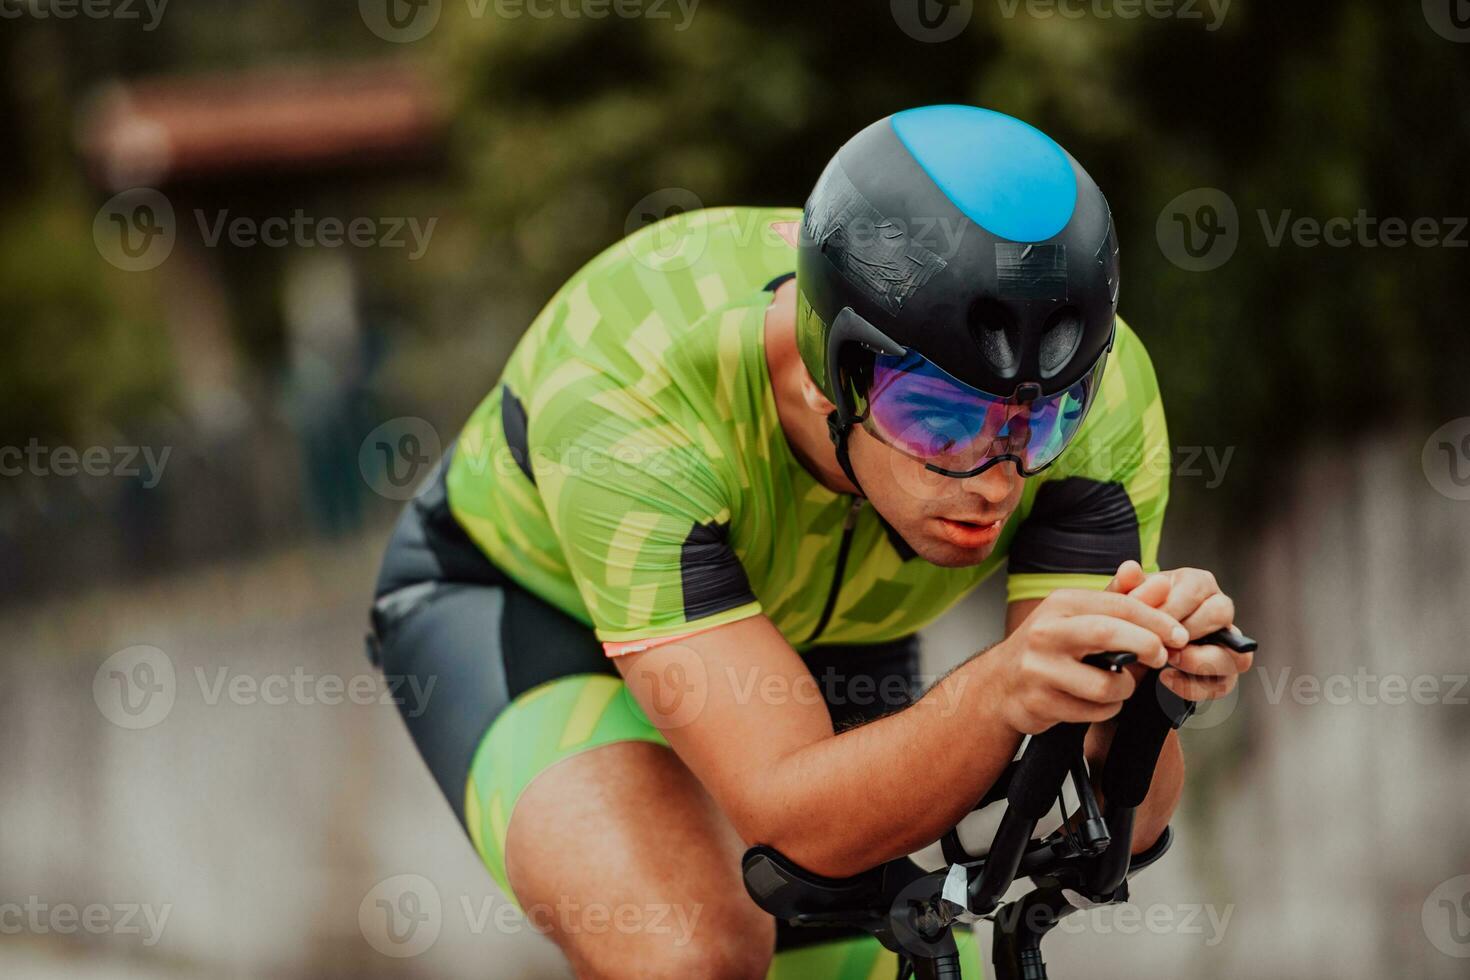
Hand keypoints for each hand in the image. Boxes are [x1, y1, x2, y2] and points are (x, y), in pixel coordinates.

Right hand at [994, 577, 1188, 734]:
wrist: (1000, 684)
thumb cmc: (1051, 647)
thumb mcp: (1081, 616)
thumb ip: (1123, 601)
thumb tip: (1163, 584)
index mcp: (1060, 604)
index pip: (1118, 604)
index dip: (1156, 619)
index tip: (1179, 634)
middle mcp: (1046, 632)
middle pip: (1108, 634)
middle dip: (1146, 646)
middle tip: (1162, 657)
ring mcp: (1039, 668)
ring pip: (1106, 683)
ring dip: (1125, 688)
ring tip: (1120, 685)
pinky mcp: (1039, 702)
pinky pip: (1094, 710)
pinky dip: (1107, 709)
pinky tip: (1097, 702)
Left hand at [1114, 561, 1252, 702]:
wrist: (1134, 644)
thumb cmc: (1135, 614)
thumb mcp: (1124, 599)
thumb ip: (1124, 585)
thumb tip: (1130, 569)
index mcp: (1198, 583)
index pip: (1197, 589)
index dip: (1170, 608)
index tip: (1147, 621)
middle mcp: (1218, 608)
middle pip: (1222, 614)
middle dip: (1189, 630)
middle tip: (1160, 640)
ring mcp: (1226, 642)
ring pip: (1235, 652)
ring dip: (1198, 660)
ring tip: (1168, 659)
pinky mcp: (1222, 672)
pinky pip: (1223, 684)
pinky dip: (1194, 686)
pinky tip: (1165, 678)